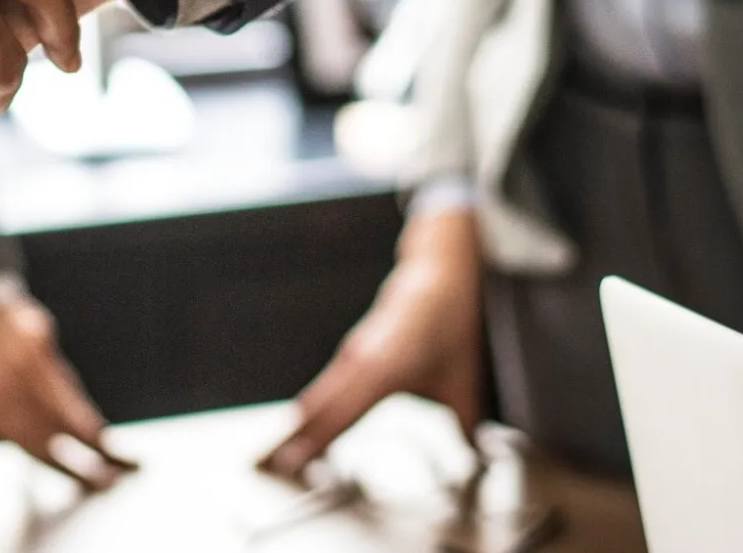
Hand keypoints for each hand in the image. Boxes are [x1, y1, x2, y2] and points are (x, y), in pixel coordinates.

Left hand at [0, 296, 135, 488]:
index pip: (44, 446)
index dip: (73, 469)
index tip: (97, 482)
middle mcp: (23, 376)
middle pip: (72, 423)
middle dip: (99, 449)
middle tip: (124, 470)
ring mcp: (33, 346)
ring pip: (70, 394)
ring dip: (87, 420)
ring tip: (103, 440)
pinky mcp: (32, 323)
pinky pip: (57, 367)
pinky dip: (68, 388)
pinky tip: (66, 393)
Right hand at [261, 208, 483, 478]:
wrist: (436, 277)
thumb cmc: (446, 322)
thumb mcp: (463, 377)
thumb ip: (465, 421)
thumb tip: (478, 455)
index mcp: (382, 368)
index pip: (340, 414)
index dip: (314, 441)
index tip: (291, 463)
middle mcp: (358, 361)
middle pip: (314, 407)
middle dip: (289, 438)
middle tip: (264, 465)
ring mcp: (350, 356)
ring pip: (315, 397)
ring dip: (294, 426)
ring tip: (274, 454)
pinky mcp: (350, 354)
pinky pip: (323, 387)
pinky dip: (308, 410)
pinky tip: (299, 426)